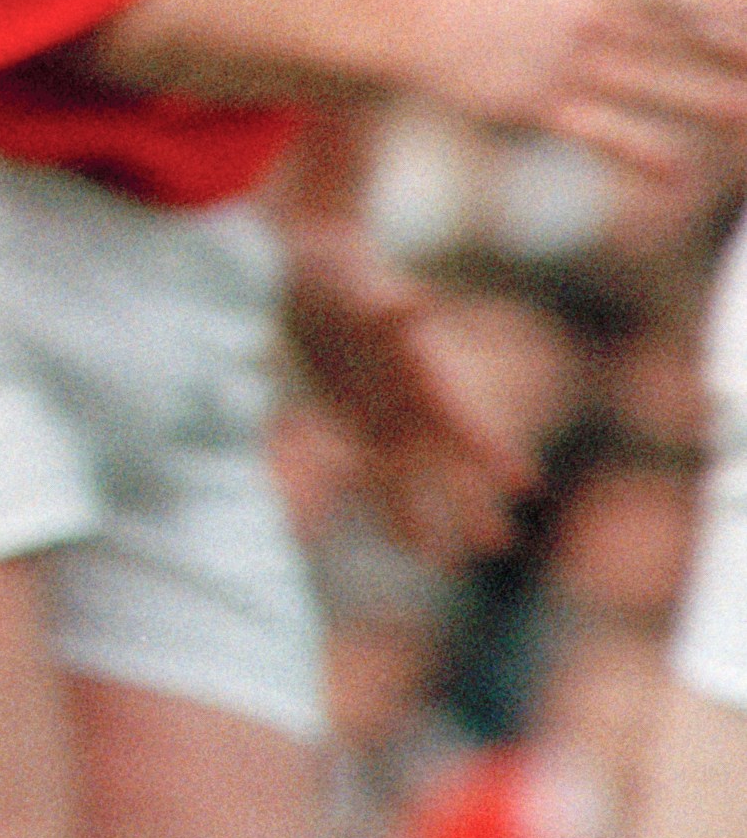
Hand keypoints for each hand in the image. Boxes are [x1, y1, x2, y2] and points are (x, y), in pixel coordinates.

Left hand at [283, 249, 532, 559]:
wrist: (313, 277)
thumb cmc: (348, 282)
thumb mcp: (366, 294)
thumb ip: (390, 309)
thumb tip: (412, 303)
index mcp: (426, 375)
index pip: (467, 420)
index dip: (493, 451)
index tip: (525, 483)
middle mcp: (413, 403)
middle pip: (449, 461)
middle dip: (471, 501)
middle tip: (499, 545)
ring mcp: (385, 415)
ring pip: (417, 476)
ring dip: (435, 515)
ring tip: (454, 560)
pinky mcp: (353, 423)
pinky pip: (374, 472)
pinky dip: (389, 504)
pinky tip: (403, 539)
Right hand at [412, 0, 746, 185]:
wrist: (414, 25)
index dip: (736, 8)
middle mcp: (585, 10)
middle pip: (685, 35)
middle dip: (738, 57)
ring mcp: (562, 59)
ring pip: (659, 85)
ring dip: (714, 105)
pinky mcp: (538, 105)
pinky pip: (605, 133)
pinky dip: (645, 155)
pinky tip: (677, 175)